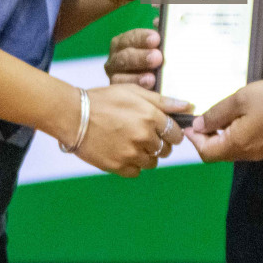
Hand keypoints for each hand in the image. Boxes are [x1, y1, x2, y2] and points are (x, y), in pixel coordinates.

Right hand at [72, 85, 189, 178]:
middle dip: (160, 143)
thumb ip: (163, 100)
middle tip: (144, 134)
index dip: (172, 132)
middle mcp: (144, 136)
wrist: (73, 116)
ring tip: (131, 142)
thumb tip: (188, 106)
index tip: (164, 130)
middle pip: (165, 149)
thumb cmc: (103, 100)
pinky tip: (122, 151)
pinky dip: (133, 164)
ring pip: (152, 162)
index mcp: (150, 116)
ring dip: (146, 154)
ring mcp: (131, 153)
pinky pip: (136, 171)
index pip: (176, 133)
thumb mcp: (133, 91)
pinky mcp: (118, 166)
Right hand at [105, 26, 160, 88]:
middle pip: (125, 57)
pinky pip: (124, 93)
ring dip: (137, 78)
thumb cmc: (154, 61)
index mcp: (123, 43)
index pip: (131, 37)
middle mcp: (115, 59)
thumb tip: (160, 22)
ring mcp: (114, 77)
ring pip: (121, 77)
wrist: (148, 84)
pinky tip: (147, 89)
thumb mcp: (156, 47)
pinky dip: (134, 92)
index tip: (157, 38)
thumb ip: (158, 36)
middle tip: (158, 57)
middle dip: (141, 57)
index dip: (143, 38)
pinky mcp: (117, 93)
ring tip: (152, 78)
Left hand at [186, 79, 262, 161]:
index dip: (193, 140)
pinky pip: (246, 146)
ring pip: (232, 150)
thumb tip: (198, 126)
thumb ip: (216, 114)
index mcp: (238, 145)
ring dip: (221, 136)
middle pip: (218, 154)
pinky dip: (235, 136)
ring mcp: (262, 153)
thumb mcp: (241, 99)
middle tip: (202, 117)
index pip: (206, 153)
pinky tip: (240, 118)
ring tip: (221, 115)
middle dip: (206, 138)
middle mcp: (248, 155)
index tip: (188, 125)